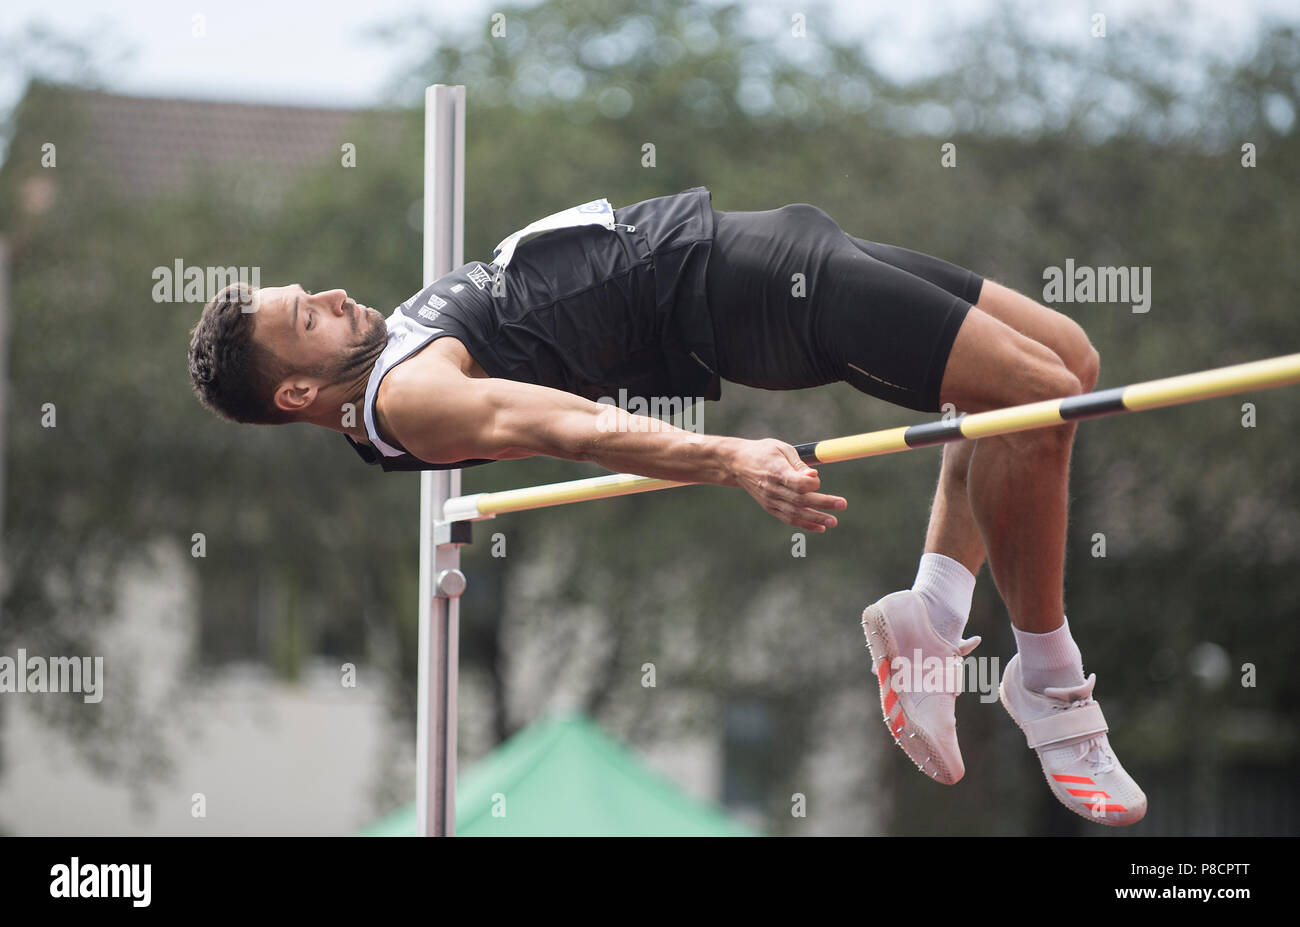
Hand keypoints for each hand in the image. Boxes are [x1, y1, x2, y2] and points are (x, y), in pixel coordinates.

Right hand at [727, 438, 846, 530]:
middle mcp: (772, 488)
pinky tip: (820, 527)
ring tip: (833, 521)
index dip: (811, 484)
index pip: (796, 483)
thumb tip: (814, 477)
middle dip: (822, 503)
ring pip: (795, 513)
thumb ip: (798, 464)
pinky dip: (805, 524)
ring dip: (816, 519)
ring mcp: (770, 500)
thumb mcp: (781, 449)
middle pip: (800, 500)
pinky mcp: (770, 507)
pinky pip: (789, 519)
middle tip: (842, 504)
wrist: (738, 464)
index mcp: (775, 471)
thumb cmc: (764, 452)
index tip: (817, 480)